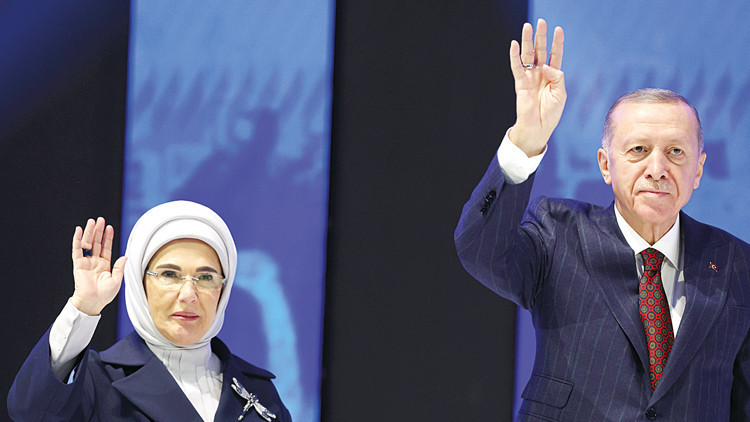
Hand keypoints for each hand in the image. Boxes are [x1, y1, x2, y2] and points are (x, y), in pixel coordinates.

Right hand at [69, 217, 126, 315]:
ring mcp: (86, 262)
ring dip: (90, 232)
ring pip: (88, 244)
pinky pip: (77, 250)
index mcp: (104, 265)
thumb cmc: (104, 296)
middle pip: (96, 243)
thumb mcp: (117, 280)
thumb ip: (120, 267)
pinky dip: (77, 240)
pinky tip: (79, 231)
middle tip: (100, 220)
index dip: (107, 237)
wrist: (93, 303)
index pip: (106, 248)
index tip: (109, 228)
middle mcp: (95, 262)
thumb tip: (125, 256)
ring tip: (92, 222)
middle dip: (98, 231)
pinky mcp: (78, 265)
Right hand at [508, 19, 565, 156]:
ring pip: (528, 55)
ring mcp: (530, 77)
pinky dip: (514, 56)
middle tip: (540, 22)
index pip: (556, 54)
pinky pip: (517, 66)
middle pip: (541, 50)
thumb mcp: (561, 94)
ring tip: (527, 27)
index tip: (558, 29)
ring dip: (528, 41)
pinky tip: (514, 44)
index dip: (557, 42)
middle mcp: (541, 74)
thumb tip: (546, 66)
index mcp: (554, 76)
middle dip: (541, 36)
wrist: (538, 128)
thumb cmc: (551, 114)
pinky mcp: (520, 83)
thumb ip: (557, 77)